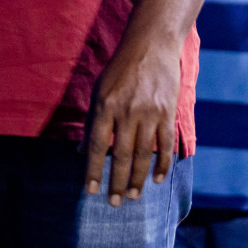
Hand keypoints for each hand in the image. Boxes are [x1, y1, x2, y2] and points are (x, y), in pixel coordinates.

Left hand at [86, 43, 179, 206]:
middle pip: (120, 155)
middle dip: (116, 182)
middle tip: (114, 203)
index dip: (93, 170)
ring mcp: (149, 113)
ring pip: (143, 155)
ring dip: (137, 179)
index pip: (97, 145)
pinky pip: (165, 145)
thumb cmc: (120, 68)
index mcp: (105, 105)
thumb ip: (92, 121)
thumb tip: (80, 151)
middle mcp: (126, 111)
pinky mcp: (167, 113)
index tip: (90, 191)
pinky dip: (162, 164)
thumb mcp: (99, 90)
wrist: (151, 44)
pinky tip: (157, 179)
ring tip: (132, 196)